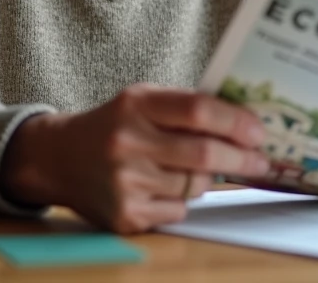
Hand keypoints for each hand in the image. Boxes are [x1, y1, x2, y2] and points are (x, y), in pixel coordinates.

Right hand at [0, 84, 269, 233]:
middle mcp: (127, 142)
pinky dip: (182, 200)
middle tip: (261, 161)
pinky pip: (177, 210)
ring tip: (195, 168)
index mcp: (135, 104)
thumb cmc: (114, 125)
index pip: (198, 110)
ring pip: (195, 186)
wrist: (57, 158)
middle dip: (242, 158)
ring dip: (207, 179)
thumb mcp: (141, 101)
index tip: (259, 132)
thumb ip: (186, 106)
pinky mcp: (124, 215)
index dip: (235, 122)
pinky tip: (164, 187)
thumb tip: (245, 122)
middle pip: (204, 154)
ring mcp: (125, 182)